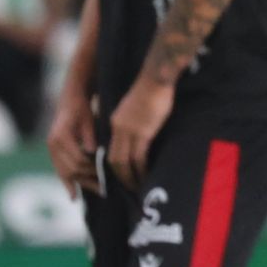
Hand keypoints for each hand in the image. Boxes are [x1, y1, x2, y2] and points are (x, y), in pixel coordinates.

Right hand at [46, 96, 99, 197]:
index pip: (78, 160)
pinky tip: (74, 197)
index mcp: (60, 137)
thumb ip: (89, 135)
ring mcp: (52, 150)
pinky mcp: (54, 153)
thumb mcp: (88, 118)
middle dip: (88, 179)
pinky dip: (68, 184)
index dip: (92, 168)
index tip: (106, 174)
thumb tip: (92, 151)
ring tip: (97, 191)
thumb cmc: (82, 108)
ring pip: (65, 173)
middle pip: (71, 169)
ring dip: (80, 184)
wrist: (70, 100)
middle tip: (105, 186)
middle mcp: (53, 145)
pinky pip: (60, 171)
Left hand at [106, 77, 174, 191]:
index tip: (122, 177)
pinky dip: (141, 170)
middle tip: (130, 188)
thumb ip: (133, 122)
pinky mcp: (143, 132)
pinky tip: (147, 177)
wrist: (156, 78)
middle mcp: (118, 129)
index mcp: (115, 122)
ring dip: (131, 178)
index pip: (110, 150)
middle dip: (121, 178)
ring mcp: (130, 131)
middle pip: (114, 161)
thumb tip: (139, 136)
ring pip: (124, 163)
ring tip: (138, 188)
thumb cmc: (151, 90)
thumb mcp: (135, 108)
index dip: (115, 167)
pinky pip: (139, 158)